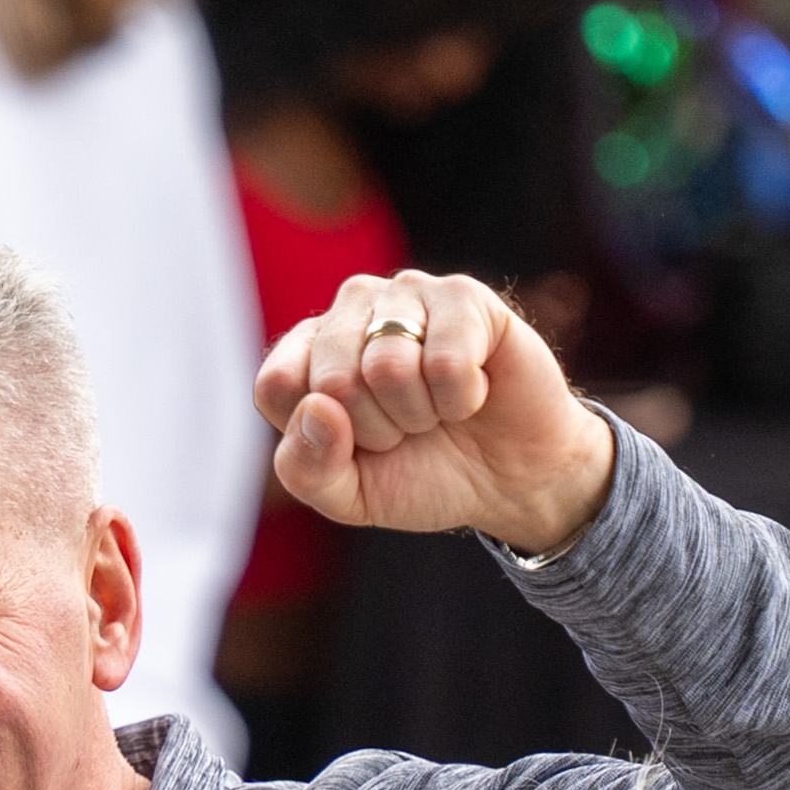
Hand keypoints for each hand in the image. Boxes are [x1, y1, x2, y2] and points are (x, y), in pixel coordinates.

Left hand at [255, 272, 620, 557]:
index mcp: (307, 350)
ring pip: (387, 366)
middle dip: (377, 430)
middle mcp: (350, 309)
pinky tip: (474, 389)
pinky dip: (463, 397)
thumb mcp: (348, 495)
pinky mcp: (462, 295)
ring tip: (439, 409)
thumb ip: (306, 468)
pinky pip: (445, 360)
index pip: (276, 384)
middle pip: (332, 379)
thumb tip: (319, 407)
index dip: (323, 437)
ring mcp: (406, 294)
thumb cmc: (422, 474)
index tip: (357, 444)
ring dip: (420, 414)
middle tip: (408, 429)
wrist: (512, 478)